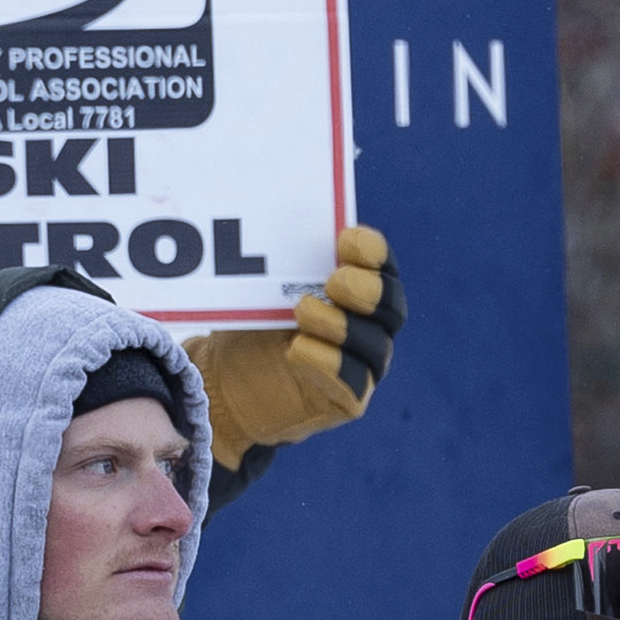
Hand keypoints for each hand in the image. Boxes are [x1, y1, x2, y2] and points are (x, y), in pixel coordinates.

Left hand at [190, 230, 400, 463]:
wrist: (227, 382)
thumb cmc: (252, 326)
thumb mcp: (260, 289)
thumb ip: (277, 263)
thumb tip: (267, 219)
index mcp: (358, 289)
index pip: (381, 265)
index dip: (372, 251)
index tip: (344, 239)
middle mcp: (371, 327)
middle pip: (391, 306)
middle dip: (367, 290)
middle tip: (333, 281)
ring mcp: (364, 365)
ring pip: (374, 345)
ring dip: (340, 325)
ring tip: (302, 312)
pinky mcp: (349, 399)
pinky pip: (352, 382)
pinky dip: (325, 363)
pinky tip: (296, 349)